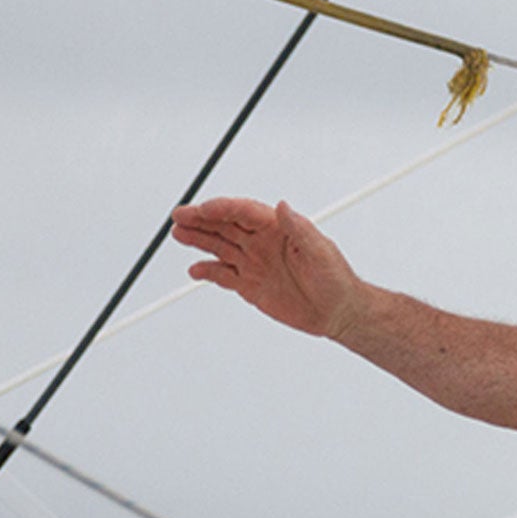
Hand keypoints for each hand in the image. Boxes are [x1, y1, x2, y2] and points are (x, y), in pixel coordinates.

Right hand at [170, 198, 362, 338]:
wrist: (337, 311)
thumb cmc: (335, 279)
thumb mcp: (320, 251)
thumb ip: (299, 228)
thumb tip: (282, 205)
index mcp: (277, 228)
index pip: (243, 212)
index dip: (222, 208)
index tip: (203, 210)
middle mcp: (261, 242)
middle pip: (225, 224)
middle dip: (201, 219)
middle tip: (179, 216)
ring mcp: (253, 262)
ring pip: (219, 246)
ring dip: (199, 240)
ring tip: (179, 235)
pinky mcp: (249, 285)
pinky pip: (222, 275)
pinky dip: (207, 272)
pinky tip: (195, 270)